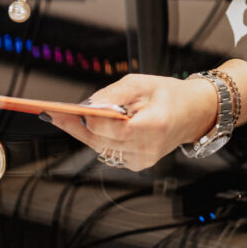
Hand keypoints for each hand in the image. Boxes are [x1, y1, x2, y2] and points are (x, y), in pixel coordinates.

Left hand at [43, 74, 221, 172]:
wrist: (193, 114)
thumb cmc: (169, 95)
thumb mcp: (141, 83)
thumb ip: (113, 95)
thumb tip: (87, 105)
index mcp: (154, 126)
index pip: (115, 129)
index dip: (90, 120)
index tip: (67, 111)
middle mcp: (148, 149)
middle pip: (101, 140)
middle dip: (76, 126)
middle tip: (53, 113)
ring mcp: (142, 160)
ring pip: (101, 147)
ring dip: (83, 132)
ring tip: (62, 117)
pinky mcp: (137, 164)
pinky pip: (108, 151)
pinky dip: (97, 137)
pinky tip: (85, 125)